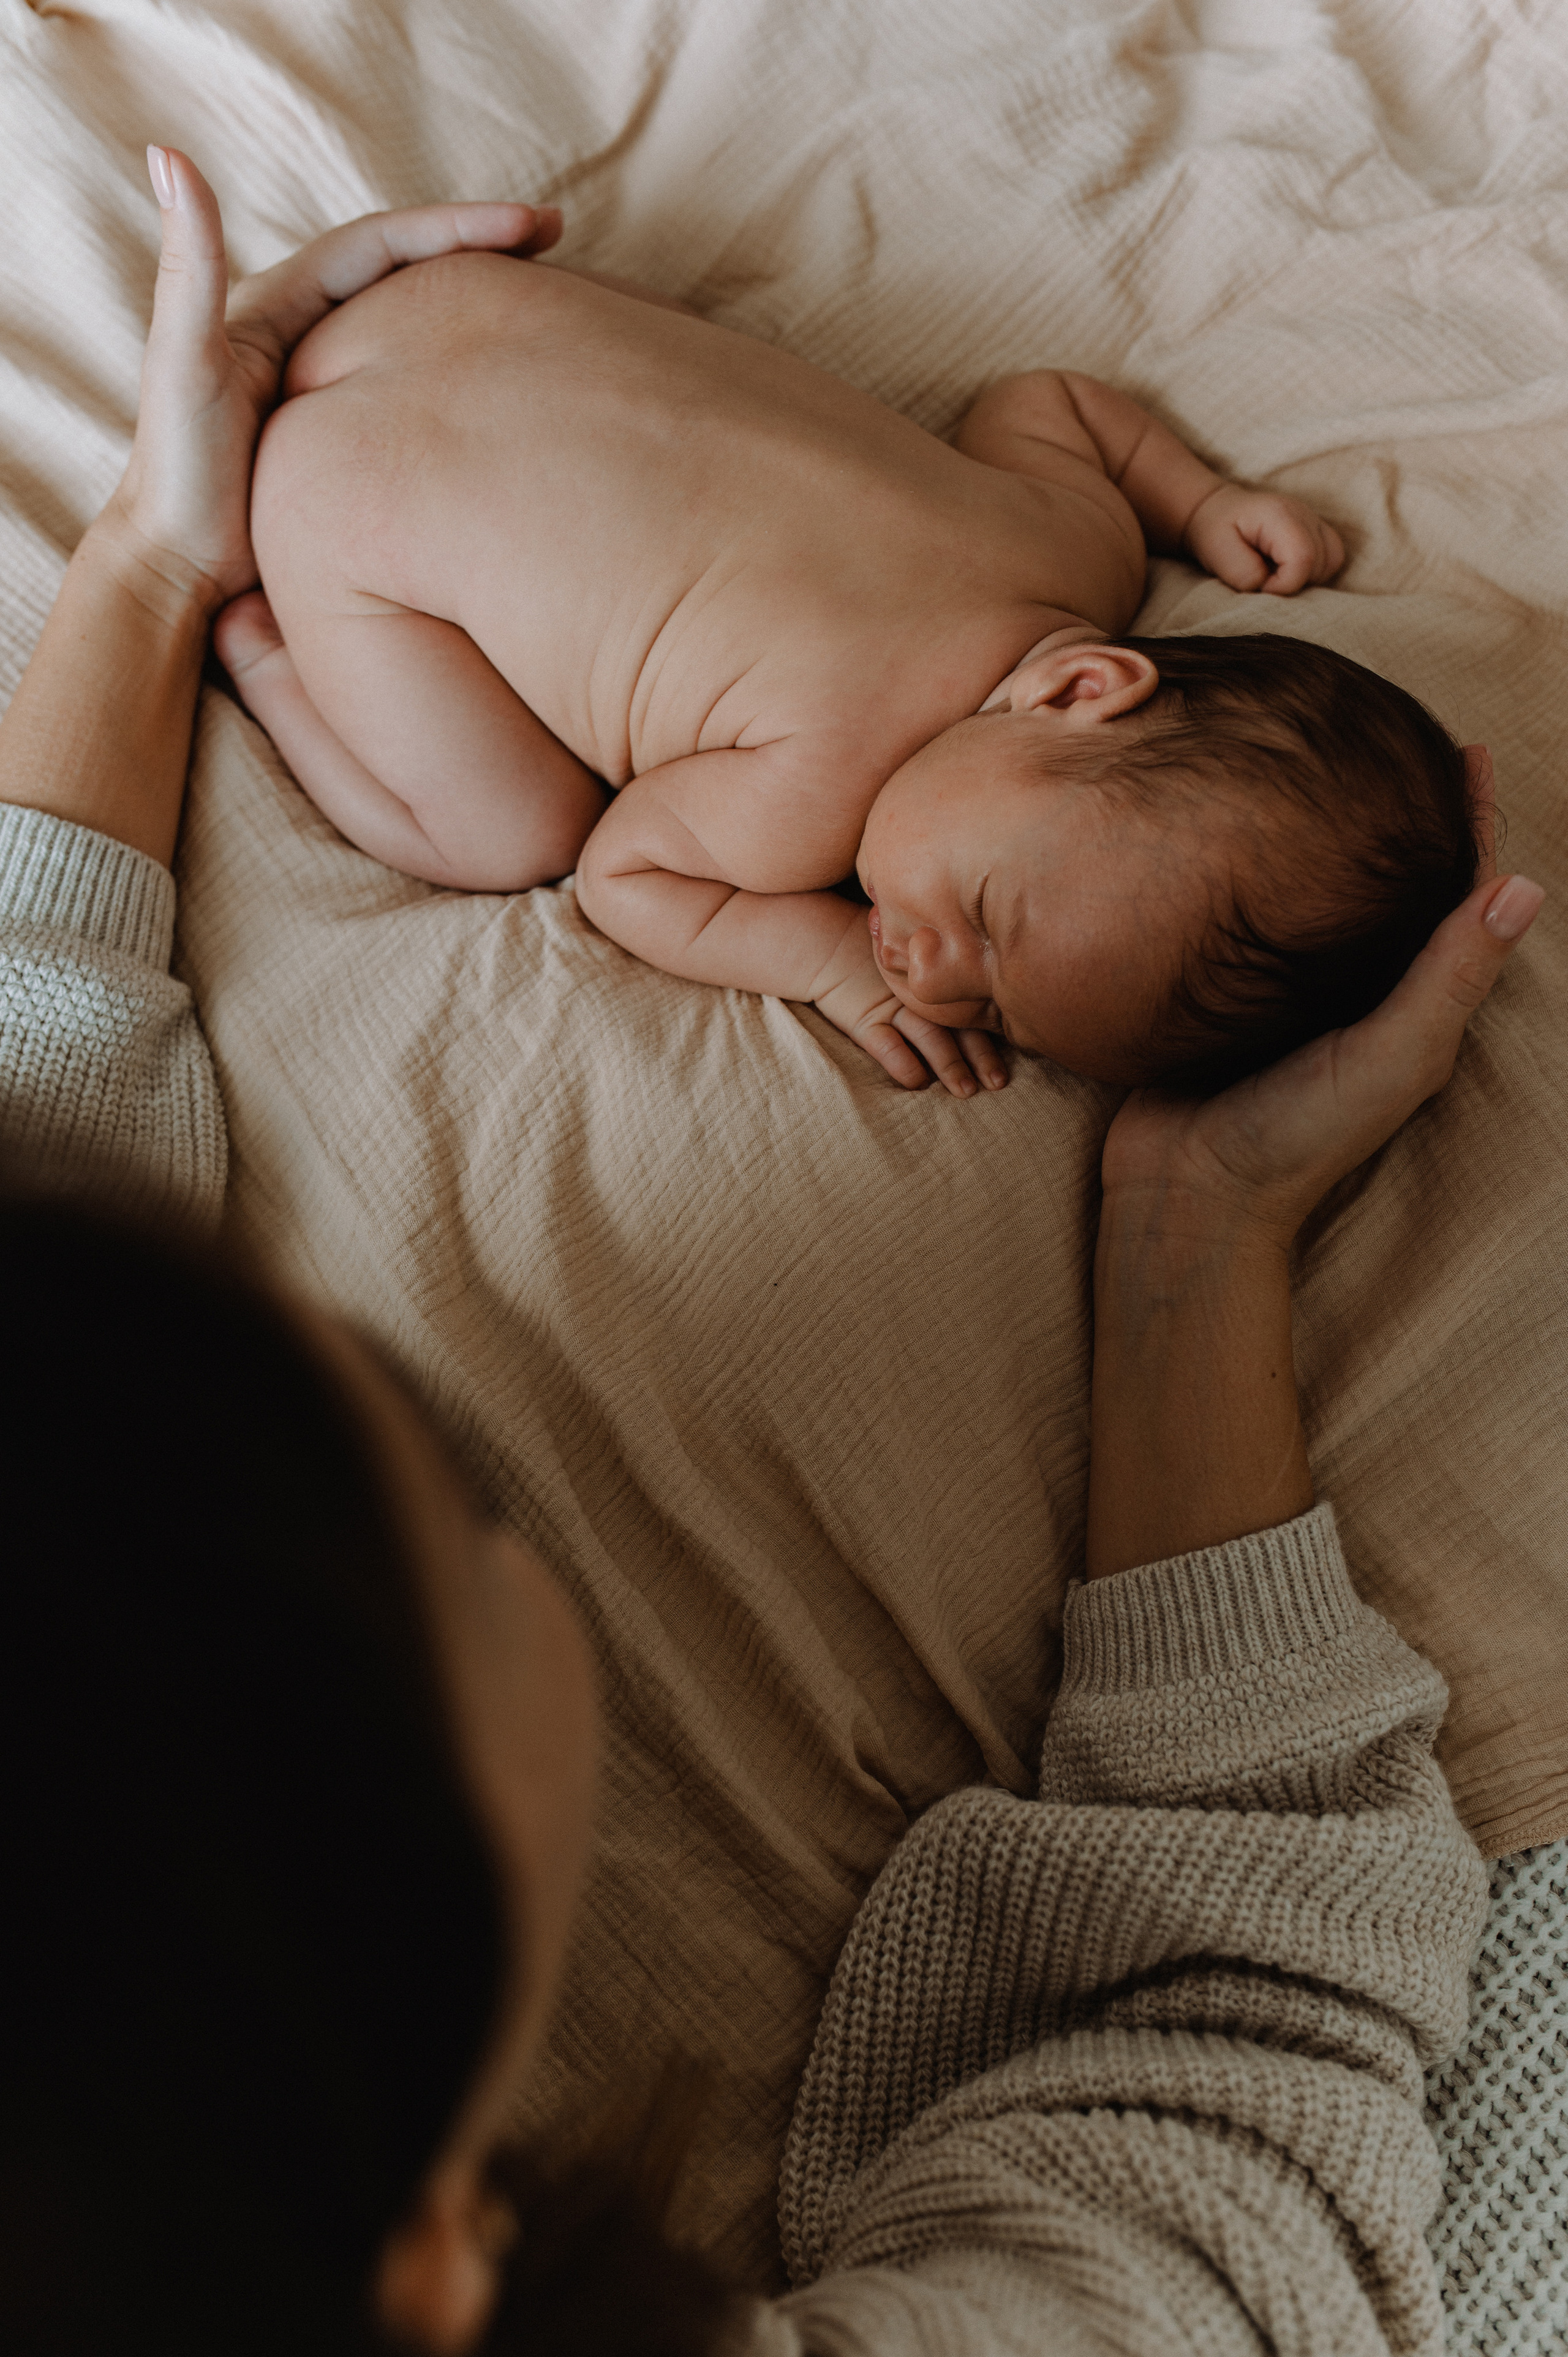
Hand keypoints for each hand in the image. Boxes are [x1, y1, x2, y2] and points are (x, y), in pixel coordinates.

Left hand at [98, 147, 562, 615]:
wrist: (176, 571)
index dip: (456, 227)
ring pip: (417, 328)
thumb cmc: (178, 478)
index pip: (382, 245)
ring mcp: (327, 386)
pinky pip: (413, 386)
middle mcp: (303, 334)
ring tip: (546, 297)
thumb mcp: (182, 363)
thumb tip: (168, 154)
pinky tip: (502, 384)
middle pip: (409, 274)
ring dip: (477, 307)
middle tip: (555, 236)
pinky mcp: (342, 437)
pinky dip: (459, 369)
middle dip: (481, 250)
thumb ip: (188, 265)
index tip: (529, 226)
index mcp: (277, 306)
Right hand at [814, 920, 1007, 1095]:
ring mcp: (890, 1007)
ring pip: (927, 1036)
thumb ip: (943, 979)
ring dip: (949, 1064)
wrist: (824, 944)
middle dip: (980, 1057)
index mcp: (934, 985)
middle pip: (957, 1028)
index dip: (993, 1039)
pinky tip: (917, 1081)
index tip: (1011, 1064)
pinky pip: (883, 1043)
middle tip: (998, 1083)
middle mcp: (918, 997)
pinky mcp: (862, 1018)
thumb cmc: (874, 960)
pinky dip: (901, 1062)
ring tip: (965, 1090)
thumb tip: (991, 1003)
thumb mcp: (911, 964)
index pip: (971, 1012)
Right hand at [1101, 751, 1541, 1251]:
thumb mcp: (1393, 1056)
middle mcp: (1357, 995)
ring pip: (1322, 900)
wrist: (1183, 1193)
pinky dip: (1256, 876)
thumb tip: (1526, 887)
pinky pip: (1252, 922)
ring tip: (1321, 768)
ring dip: (1327, 839)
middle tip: (1397, 740)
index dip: (1469, 824)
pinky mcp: (1226, 998)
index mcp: (1410, 1006)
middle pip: (1395, 890)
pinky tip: (1239, 835)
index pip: (1456, 898)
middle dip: (1403, 819)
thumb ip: (1452, 977)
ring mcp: (1290, 997)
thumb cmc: (1295, 1140)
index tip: (1463, 752)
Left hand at [1182, 481, 1344, 596]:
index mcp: (1279, 515)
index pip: (1303, 558)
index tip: (1262, 588)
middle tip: (1264, 581)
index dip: (1285, 585)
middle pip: (1320, 563)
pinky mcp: (1317, 530)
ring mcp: (1314, 520)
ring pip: (1331, 562)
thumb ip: (1243, 573)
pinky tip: (1288, 571)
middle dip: (1293, 583)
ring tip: (1275, 575)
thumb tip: (1268, 585)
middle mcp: (1304, 513)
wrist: (1217, 511)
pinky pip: (1332, 558)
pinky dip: (1314, 572)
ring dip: (1305, 579)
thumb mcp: (1217, 553)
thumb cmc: (1215, 531)